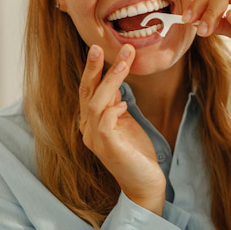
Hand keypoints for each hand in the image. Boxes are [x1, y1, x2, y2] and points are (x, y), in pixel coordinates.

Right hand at [79, 44, 165, 215]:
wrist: (144, 182)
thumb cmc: (136, 152)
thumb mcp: (126, 122)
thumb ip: (117, 104)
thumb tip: (115, 83)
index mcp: (91, 122)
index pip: (87, 91)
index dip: (92, 69)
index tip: (99, 48)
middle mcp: (88, 129)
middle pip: (86, 93)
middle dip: (93, 68)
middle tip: (98, 46)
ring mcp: (96, 140)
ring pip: (96, 103)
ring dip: (110, 81)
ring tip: (124, 63)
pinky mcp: (109, 148)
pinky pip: (105, 123)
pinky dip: (113, 110)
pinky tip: (124, 103)